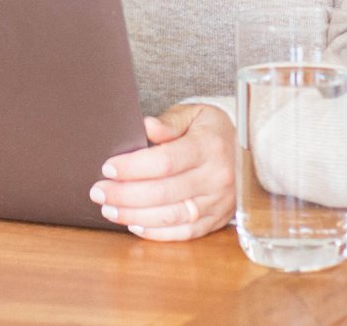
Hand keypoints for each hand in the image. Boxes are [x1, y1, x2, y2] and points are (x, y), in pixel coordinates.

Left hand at [89, 102, 236, 239]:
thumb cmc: (212, 129)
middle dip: (125, 194)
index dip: (133, 167)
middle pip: (164, 192)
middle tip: (98, 191)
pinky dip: (157, 232)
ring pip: (171, 216)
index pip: (165, 161)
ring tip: (109, 210)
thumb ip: (168, 122)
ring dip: (135, 216)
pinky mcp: (217, 219)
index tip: (108, 167)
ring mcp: (218, 202)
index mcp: (209, 146)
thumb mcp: (194, 114)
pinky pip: (184, 232)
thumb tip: (145, 127)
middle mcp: (216, 177)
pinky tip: (134, 225)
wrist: (247, 149)